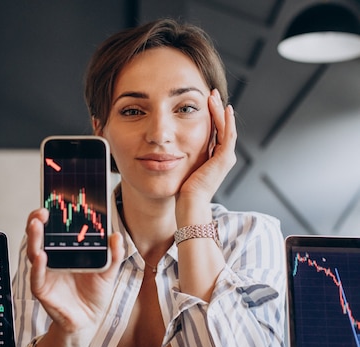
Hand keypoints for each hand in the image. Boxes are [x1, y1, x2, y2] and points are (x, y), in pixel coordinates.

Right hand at [25, 208, 123, 336]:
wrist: (88, 321)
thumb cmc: (93, 295)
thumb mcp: (108, 272)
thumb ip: (113, 255)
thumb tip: (116, 236)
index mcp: (65, 251)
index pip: (54, 228)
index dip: (53, 215)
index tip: (55, 202)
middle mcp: (51, 259)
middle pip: (39, 236)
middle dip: (37, 221)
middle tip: (43, 211)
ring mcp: (44, 273)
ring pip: (34, 252)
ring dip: (34, 238)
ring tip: (37, 225)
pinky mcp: (42, 289)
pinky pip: (37, 276)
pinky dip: (37, 266)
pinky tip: (40, 256)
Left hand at [177, 89, 236, 204]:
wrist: (190, 204)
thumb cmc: (183, 190)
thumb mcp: (183, 167)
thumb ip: (182, 156)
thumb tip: (169, 147)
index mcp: (214, 158)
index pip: (214, 132)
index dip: (210, 116)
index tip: (203, 102)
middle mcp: (223, 157)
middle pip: (222, 126)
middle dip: (216, 109)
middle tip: (210, 93)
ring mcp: (226, 157)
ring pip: (226, 127)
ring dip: (220, 110)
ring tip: (213, 96)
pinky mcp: (225, 158)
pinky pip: (228, 134)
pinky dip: (226, 121)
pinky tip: (223, 108)